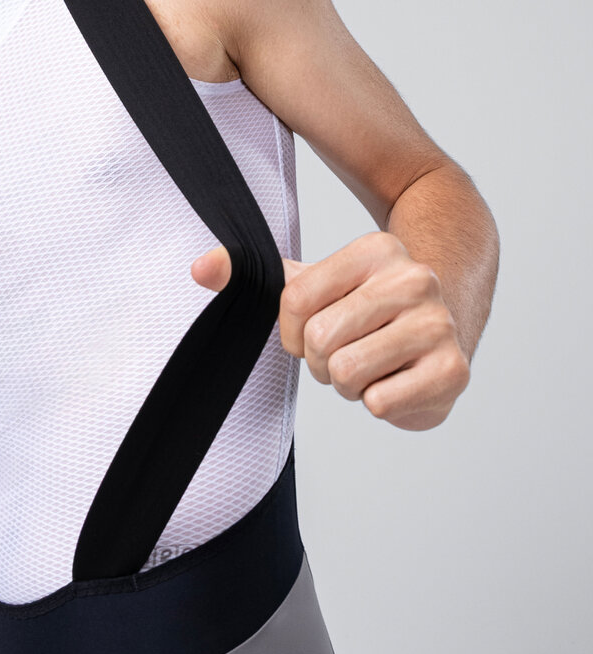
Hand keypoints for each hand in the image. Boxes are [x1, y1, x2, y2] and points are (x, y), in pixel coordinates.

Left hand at [191, 232, 469, 430]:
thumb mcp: (311, 287)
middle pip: (320, 340)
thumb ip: (254, 277)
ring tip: (372, 366)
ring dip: (349, 384)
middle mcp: (414, 279)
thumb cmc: (364, 314)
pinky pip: (379, 403)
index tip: (317, 331)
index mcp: (377, 250)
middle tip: (349, 353)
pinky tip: (397, 381)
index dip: (293, 332)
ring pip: (346, 372)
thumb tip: (200, 268)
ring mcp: (439, 324)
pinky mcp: (453, 370)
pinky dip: (379, 404)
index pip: (295, 301)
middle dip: (322, 362)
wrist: (442, 336)